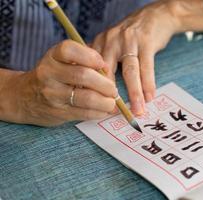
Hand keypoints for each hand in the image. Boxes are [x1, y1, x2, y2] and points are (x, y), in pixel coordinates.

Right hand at [0, 40, 116, 125]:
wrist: (24, 97)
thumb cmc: (52, 76)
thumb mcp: (61, 62)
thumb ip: (83, 61)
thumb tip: (107, 70)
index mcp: (52, 56)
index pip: (70, 50)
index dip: (90, 56)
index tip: (102, 64)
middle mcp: (49, 73)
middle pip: (83, 75)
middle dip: (105, 84)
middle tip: (113, 90)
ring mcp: (52, 94)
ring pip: (86, 98)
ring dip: (105, 102)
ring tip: (111, 102)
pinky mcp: (58, 112)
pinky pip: (84, 113)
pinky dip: (99, 112)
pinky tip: (104, 111)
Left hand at [92, 0, 180, 114]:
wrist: (154, 16)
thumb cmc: (132, 36)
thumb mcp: (113, 43)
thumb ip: (105, 63)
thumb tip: (99, 91)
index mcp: (99, 44)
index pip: (92, 71)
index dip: (95, 91)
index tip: (99, 109)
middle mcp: (111, 41)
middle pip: (109, 73)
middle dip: (113, 96)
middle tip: (116, 114)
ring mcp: (129, 41)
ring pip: (130, 72)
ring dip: (135, 94)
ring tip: (138, 111)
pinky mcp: (146, 42)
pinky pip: (147, 67)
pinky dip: (149, 84)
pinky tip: (150, 97)